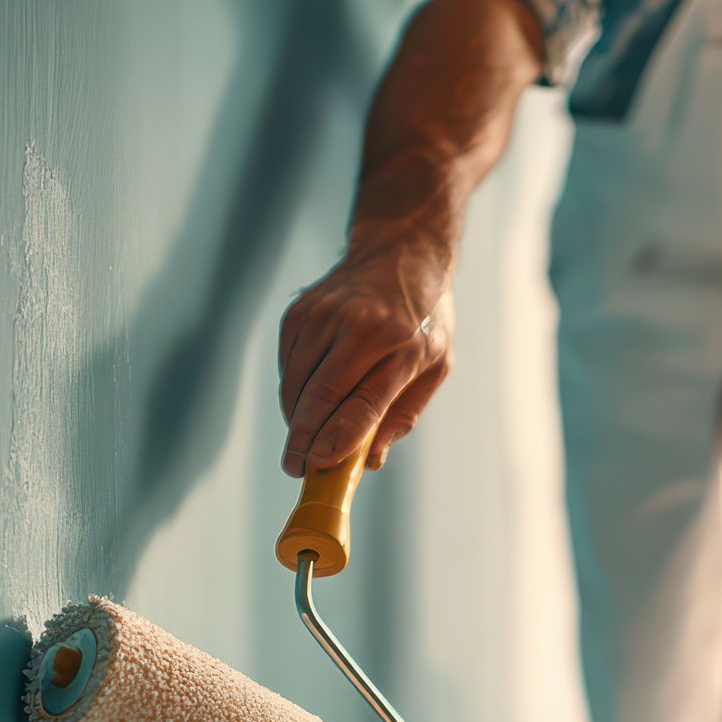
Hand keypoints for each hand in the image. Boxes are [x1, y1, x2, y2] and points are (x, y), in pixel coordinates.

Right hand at [277, 251, 453, 475]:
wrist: (399, 253)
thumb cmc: (422, 319)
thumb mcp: (435, 365)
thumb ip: (403, 414)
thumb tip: (370, 461)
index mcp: (404, 346)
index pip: (365, 402)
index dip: (338, 438)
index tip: (318, 465)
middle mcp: (361, 327)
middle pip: (320, 395)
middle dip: (303, 439)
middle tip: (296, 468)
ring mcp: (325, 315)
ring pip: (296, 383)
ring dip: (296, 419)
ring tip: (304, 439)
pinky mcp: (299, 312)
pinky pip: (287, 366)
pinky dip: (293, 391)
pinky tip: (307, 399)